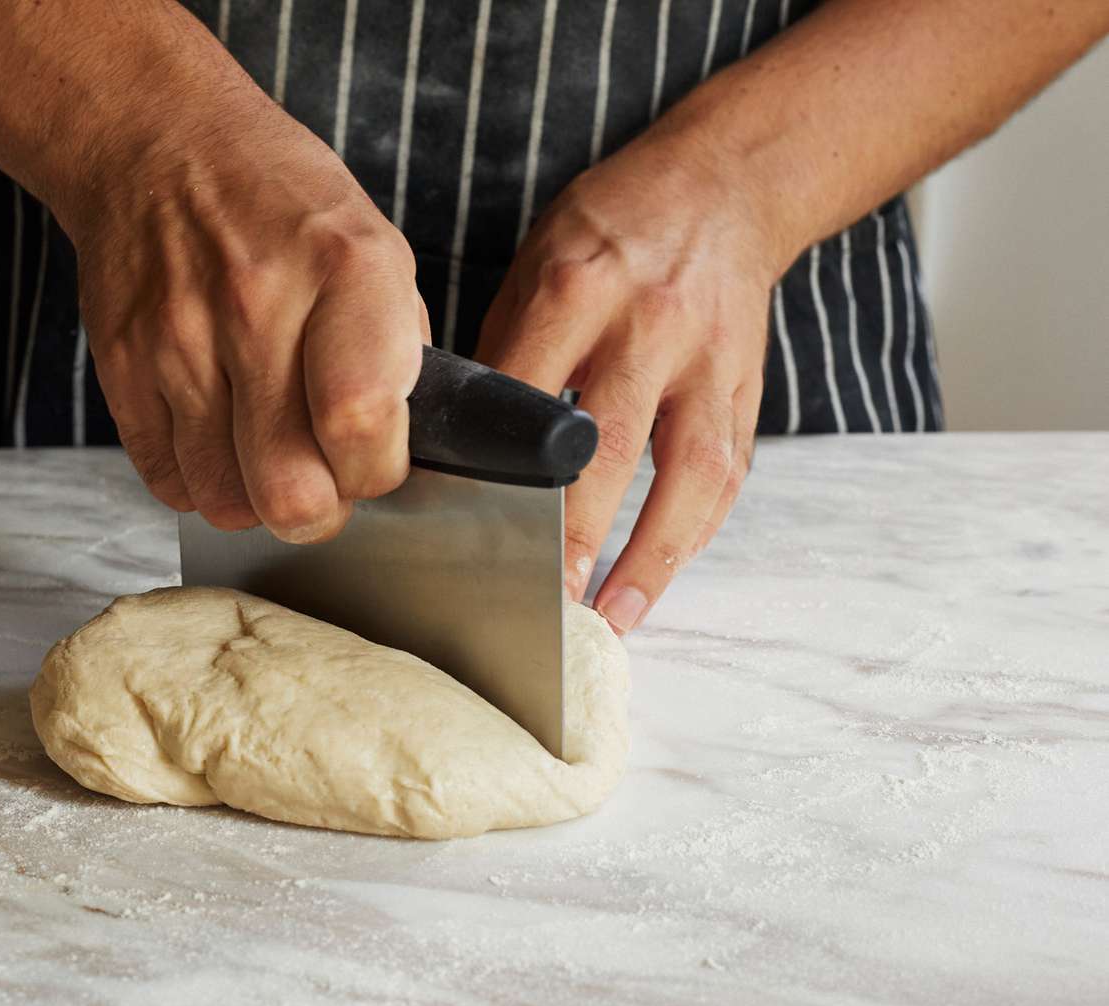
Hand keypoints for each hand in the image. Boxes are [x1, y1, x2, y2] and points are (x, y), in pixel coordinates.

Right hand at [62, 22, 426, 542]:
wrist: (161, 144)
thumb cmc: (283, 205)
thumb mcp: (376, 249)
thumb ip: (395, 354)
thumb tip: (399, 453)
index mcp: (345, 271)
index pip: (360, 426)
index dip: (376, 473)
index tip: (374, 464)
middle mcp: (257, 305)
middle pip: (290, 489)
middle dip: (318, 512)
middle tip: (322, 485)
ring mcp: (180, 338)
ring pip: (225, 500)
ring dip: (255, 500)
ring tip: (267, 457)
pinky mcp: (123, 364)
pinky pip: (166, 480)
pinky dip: (199, 481)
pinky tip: (219, 440)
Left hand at [474, 136, 780, 633]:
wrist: (722, 188)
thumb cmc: (610, 231)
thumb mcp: (536, 261)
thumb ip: (505, 349)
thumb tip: (460, 445)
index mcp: (577, 288)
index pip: (525, 395)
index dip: (496, 468)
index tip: (464, 530)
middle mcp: (648, 326)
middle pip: (607, 445)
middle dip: (571, 531)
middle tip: (538, 599)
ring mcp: (707, 360)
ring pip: (684, 472)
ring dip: (647, 555)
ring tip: (610, 616)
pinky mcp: (746, 387)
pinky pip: (726, 474)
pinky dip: (692, 535)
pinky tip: (657, 578)